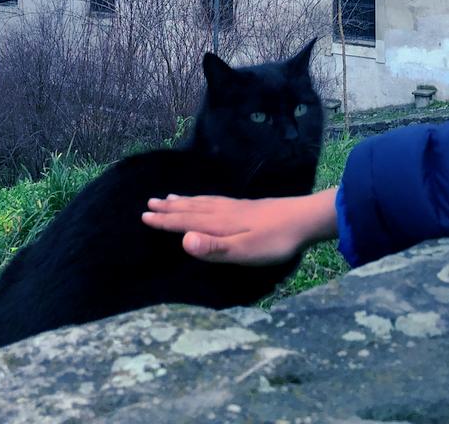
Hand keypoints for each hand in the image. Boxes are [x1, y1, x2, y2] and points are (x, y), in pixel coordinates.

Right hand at [142, 187, 337, 265]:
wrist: (304, 219)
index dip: (165, 221)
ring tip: (170, 198)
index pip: (186, 222)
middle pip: (192, 208)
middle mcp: (224, 212)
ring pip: (204, 202)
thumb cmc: (274, 241)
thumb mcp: (243, 250)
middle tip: (149, 203)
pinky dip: (204, 199)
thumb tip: (182, 240)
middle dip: (170, 208)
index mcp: (219, 224)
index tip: (144, 216)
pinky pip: (216, 200)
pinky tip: (208, 201)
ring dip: (185, 201)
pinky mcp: (247, 207)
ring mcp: (236, 207)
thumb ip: (213, 247)